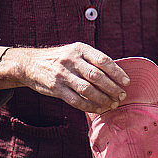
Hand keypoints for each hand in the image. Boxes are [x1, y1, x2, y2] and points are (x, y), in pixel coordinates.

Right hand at [0, 43, 129, 113]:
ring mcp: (62, 74)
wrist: (30, 64)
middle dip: (112, 88)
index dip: (117, 72)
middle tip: (121, 96)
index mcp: (80, 49)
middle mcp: (71, 60)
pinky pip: (76, 100)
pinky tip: (98, 108)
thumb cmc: (60, 59)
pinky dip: (90, 106)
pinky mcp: (55, 88)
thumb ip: (92, 61)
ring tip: (112, 104)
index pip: (103, 60)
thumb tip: (117, 75)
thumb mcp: (75, 52)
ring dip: (103, 99)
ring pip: (88, 90)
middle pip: (97, 76)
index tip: (126, 82)